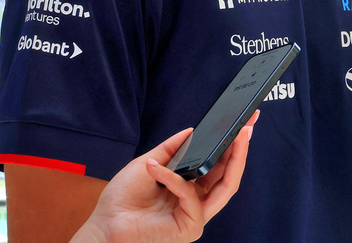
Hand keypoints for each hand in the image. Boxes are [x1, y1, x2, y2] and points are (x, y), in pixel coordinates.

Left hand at [73, 114, 255, 242]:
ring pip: (226, 186)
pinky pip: (191, 196)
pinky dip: (175, 180)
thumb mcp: (149, 162)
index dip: (233, 146)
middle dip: (242, 149)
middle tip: (248, 127)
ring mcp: (196, 215)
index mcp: (190, 188)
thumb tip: (192, 130)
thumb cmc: (122, 200)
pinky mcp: (190, 227)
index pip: (219, 165)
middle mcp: (197, 202)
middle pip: (230, 175)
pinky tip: (158, 170)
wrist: (103, 226)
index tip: (243, 124)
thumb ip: (172, 148)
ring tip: (236, 137)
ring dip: (234, 159)